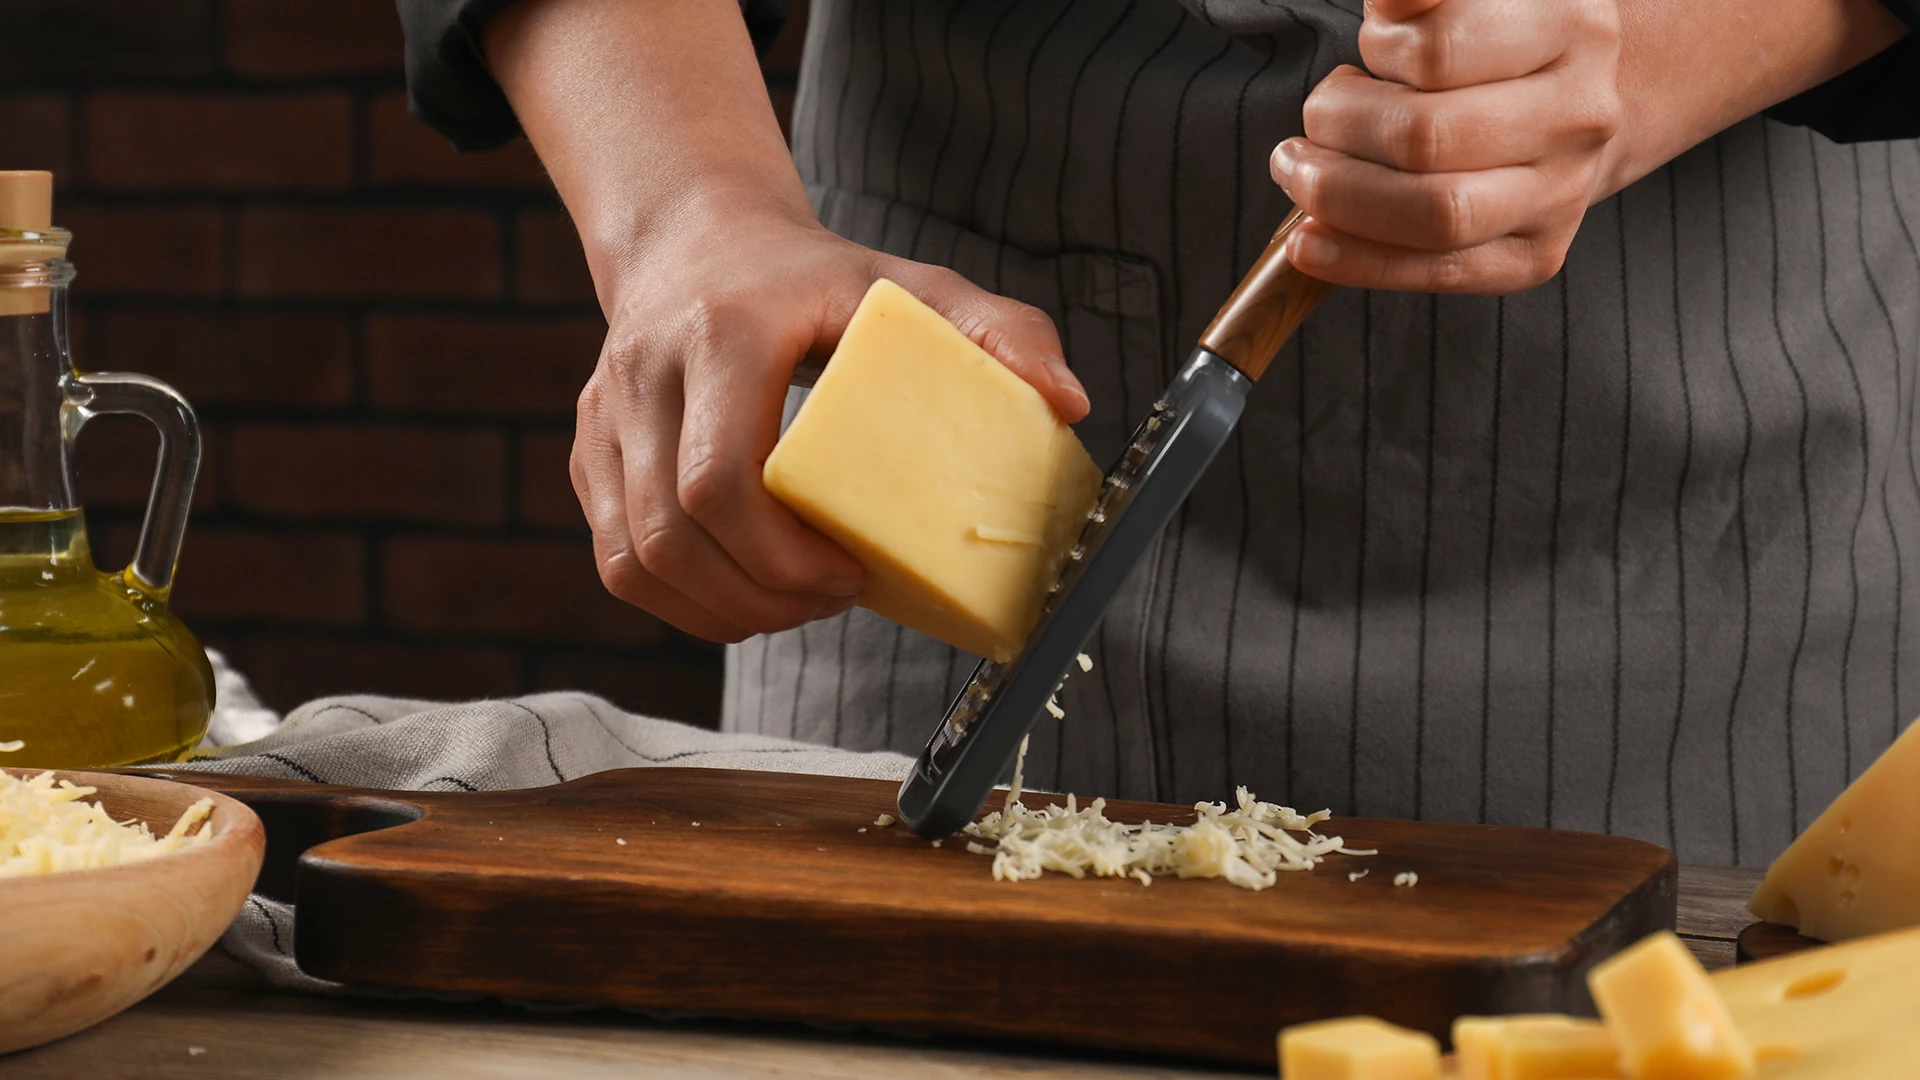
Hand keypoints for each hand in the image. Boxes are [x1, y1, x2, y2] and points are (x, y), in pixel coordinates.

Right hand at [573, 204, 1088, 642]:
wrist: (700, 243)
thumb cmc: (818, 278)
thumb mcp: (914, 285)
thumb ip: (998, 330)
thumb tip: (1065, 402)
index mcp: (722, 330)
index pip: (717, 477)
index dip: (780, 556)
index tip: (848, 575)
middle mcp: (644, 370)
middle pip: (672, 533)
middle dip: (758, 596)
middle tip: (831, 601)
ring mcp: (602, 415)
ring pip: (634, 560)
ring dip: (719, 610)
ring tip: (792, 607)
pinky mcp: (586, 452)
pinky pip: (615, 560)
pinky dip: (680, 601)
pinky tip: (742, 600)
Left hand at [1271, 0, 1624, 294]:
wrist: (1568, 105)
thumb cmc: (1491, 41)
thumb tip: (1393, 2)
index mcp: (1570, 28)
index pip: (1438, 52)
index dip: (1379, 51)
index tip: (1370, 47)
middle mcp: (1578, 115)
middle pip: (1425, 138)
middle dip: (1338, 128)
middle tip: (1313, 119)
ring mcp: (1563, 193)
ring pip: (1434, 213)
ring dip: (1338, 197)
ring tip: (1300, 171)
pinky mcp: (1536, 255)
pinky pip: (1436, 272)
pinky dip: (1355, 261)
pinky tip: (1306, 244)